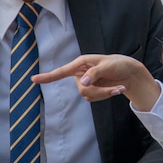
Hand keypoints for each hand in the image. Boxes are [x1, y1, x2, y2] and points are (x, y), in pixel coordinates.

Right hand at [32, 54, 160, 110]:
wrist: (129, 73)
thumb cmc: (118, 64)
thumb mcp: (107, 66)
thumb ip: (94, 74)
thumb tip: (82, 84)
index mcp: (81, 63)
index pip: (62, 71)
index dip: (48, 76)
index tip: (33, 79)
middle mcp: (81, 74)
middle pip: (81, 90)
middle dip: (99, 91)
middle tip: (114, 88)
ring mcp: (87, 83)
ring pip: (88, 96)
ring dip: (105, 94)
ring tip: (118, 87)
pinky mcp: (93, 91)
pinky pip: (95, 99)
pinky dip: (107, 95)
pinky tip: (117, 89)